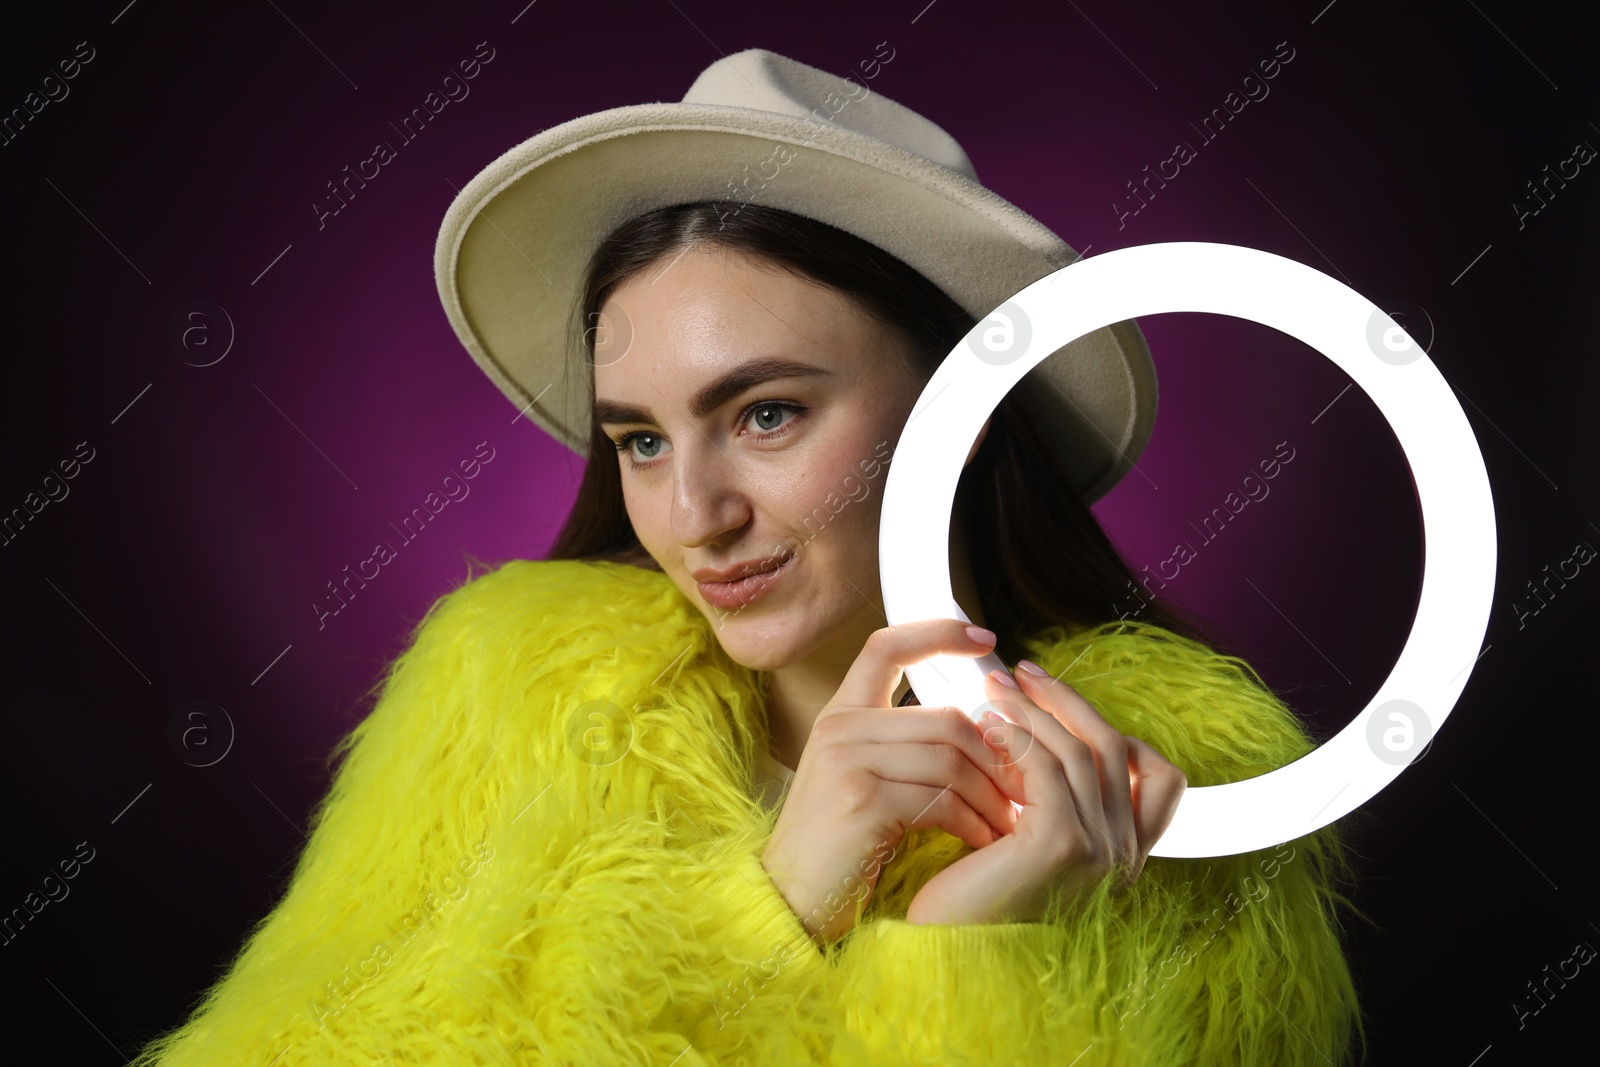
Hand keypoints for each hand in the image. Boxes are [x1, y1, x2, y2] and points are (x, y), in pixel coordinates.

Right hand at [760, 621, 1026, 944]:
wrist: (790, 903)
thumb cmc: (836, 847)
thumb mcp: (859, 779)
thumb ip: (901, 745)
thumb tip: (980, 726)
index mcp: (839, 714)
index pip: (886, 647)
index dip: (937, 634)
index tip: (985, 639)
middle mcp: (839, 728)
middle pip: (945, 718)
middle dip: (995, 756)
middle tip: (1024, 788)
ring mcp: (848, 762)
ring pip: (951, 759)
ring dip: (992, 795)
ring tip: (1009, 821)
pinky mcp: (863, 802)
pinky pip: (942, 799)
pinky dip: (973, 821)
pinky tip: (983, 840)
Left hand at [905, 659, 1186, 926]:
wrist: (949, 957)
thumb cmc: (976, 904)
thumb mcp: (1027, 847)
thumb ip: (1047, 803)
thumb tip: (1033, 731)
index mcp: (1124, 857)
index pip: (1162, 779)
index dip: (1119, 732)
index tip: (1059, 705)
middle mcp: (1125, 856)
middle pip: (1115, 746)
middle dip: (1066, 701)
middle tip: (1020, 672)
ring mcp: (1100, 851)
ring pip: (1080, 749)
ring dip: (1034, 710)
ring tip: (992, 689)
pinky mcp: (1062, 844)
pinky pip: (1047, 767)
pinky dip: (1017, 737)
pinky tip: (986, 726)